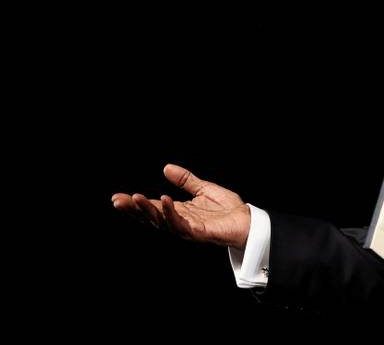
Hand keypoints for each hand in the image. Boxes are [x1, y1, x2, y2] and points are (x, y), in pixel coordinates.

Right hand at [111, 163, 250, 249]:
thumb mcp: (204, 188)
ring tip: (136, 198)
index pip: (152, 207)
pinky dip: (171, 213)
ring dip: (148, 210)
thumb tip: (166, 168)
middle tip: (117, 201)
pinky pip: (181, 225)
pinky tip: (164, 200)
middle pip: (151, 217)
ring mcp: (188, 228)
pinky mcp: (199, 233)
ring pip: (162, 221)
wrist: (248, 221)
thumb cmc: (228, 209)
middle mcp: (180, 221)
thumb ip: (186, 180)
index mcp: (179, 212)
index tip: (117, 197)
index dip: (135, 203)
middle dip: (134, 209)